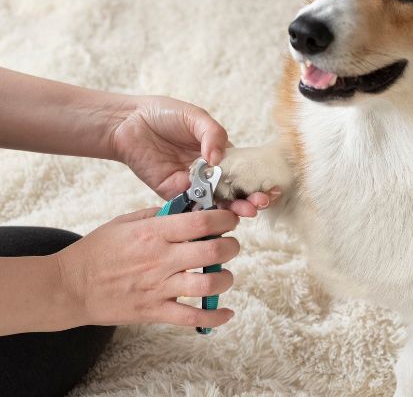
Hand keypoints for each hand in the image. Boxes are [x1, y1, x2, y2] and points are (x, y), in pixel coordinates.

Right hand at [55, 207, 239, 327]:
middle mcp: (160, 259)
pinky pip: (191, 317)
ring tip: (224, 273)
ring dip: (225, 278)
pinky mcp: (154, 311)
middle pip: (211, 251)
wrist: (69, 287)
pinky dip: (214, 316)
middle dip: (231, 246)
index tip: (231, 219)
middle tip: (231, 245)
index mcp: (153, 233)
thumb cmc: (97, 250)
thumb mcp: (125, 221)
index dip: (224, 219)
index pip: (201, 222)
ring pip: (206, 284)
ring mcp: (158, 287)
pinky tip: (226, 312)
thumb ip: (158, 213)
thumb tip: (189, 207)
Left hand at [109, 96, 277, 215]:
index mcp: (219, 152)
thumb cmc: (164, 114)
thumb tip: (219, 158)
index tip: (271, 188)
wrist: (128, 122)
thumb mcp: (194, 116)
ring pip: (216, 202)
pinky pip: (191, 205)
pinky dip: (205, 212)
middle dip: (250, 199)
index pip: (243, 170)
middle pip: (234, 190)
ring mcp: (191, 184)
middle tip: (259, 204)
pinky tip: (218, 214)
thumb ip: (212, 134)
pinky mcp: (172, 192)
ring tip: (245, 212)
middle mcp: (208, 171)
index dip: (257, 181)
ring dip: (231, 209)